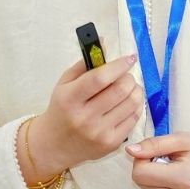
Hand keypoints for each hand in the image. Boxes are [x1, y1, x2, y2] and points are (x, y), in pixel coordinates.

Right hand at [32, 54, 146, 173]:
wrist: (54, 145)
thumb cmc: (61, 109)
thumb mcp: (65, 84)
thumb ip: (85, 63)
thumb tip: (105, 43)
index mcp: (70, 99)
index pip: (99, 78)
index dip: (118, 65)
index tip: (129, 57)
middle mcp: (85, 117)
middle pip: (120, 90)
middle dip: (129, 77)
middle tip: (126, 74)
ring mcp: (99, 132)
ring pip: (131, 103)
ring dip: (135, 90)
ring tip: (129, 87)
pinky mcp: (111, 143)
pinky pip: (134, 119)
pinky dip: (135, 105)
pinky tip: (127, 102)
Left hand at [125, 133, 189, 188]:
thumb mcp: (185, 140)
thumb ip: (155, 144)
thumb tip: (130, 150)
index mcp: (184, 178)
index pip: (139, 175)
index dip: (142, 161)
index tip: (155, 154)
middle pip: (143, 186)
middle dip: (151, 171)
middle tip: (172, 163)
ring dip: (160, 185)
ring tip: (182, 176)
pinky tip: (185, 188)